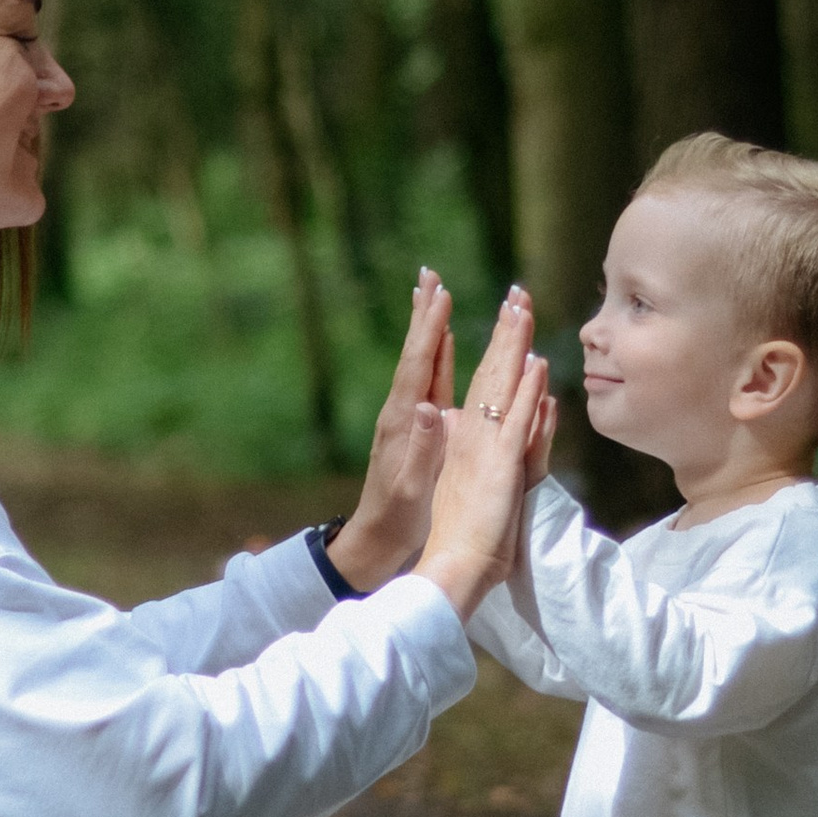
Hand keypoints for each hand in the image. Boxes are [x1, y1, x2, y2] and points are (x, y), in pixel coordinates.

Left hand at [322, 268, 453, 589]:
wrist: (374, 542)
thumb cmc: (396, 521)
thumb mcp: (409, 488)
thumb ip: (421, 448)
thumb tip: (428, 406)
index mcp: (402, 422)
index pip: (418, 366)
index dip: (430, 329)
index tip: (440, 293)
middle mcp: (403, 412)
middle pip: (416, 353)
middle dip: (425, 314)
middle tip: (430, 274)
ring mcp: (409, 419)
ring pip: (422, 363)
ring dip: (429, 328)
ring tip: (434, 295)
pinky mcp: (416, 429)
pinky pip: (430, 382)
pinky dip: (437, 357)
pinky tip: (442, 346)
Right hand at [416, 297, 549, 622]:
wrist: (449, 570)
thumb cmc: (462, 541)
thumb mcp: (484, 489)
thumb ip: (504, 451)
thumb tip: (523, 414)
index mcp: (465, 439)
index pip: (483, 383)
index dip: (496, 348)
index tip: (507, 315)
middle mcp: (471, 436)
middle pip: (491, 373)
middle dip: (505, 331)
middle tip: (516, 293)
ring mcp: (484, 448)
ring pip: (502, 386)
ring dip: (513, 345)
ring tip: (522, 307)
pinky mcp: (499, 467)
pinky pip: (517, 422)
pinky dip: (527, 391)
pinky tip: (537, 363)